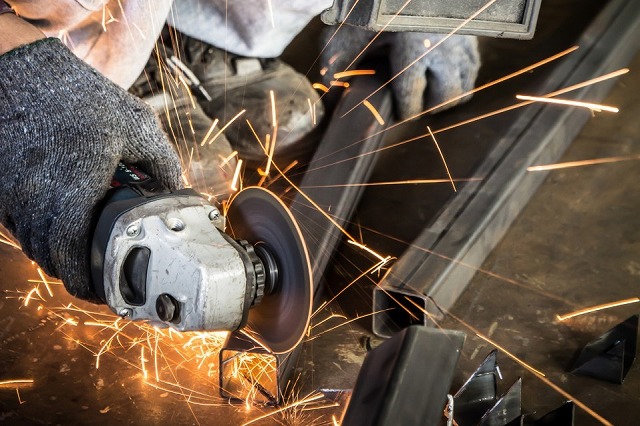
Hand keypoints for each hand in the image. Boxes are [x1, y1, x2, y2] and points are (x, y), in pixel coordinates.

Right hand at [0, 38, 181, 300]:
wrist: (21, 72)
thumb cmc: (80, 98)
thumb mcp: (137, 126)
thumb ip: (163, 164)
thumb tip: (178, 193)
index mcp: (73, 190)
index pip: (70, 256)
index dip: (85, 282)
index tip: (102, 292)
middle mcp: (36, 198)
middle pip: (50, 258)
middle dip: (74, 273)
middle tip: (96, 278)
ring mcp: (12, 193)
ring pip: (32, 243)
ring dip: (56, 255)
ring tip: (80, 255)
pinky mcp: (0, 185)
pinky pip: (18, 223)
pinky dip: (38, 233)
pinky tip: (57, 225)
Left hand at [320, 26, 480, 118]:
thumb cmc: (368, 9)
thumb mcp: (346, 37)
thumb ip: (336, 70)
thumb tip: (330, 105)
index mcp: (411, 49)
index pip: (413, 99)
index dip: (405, 112)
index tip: (399, 112)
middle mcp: (441, 46)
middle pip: (447, 97)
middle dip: (430, 107)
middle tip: (416, 105)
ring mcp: (458, 40)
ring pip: (464, 85)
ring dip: (447, 96)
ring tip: (430, 95)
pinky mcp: (468, 34)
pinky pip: (472, 67)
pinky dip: (460, 78)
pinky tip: (442, 77)